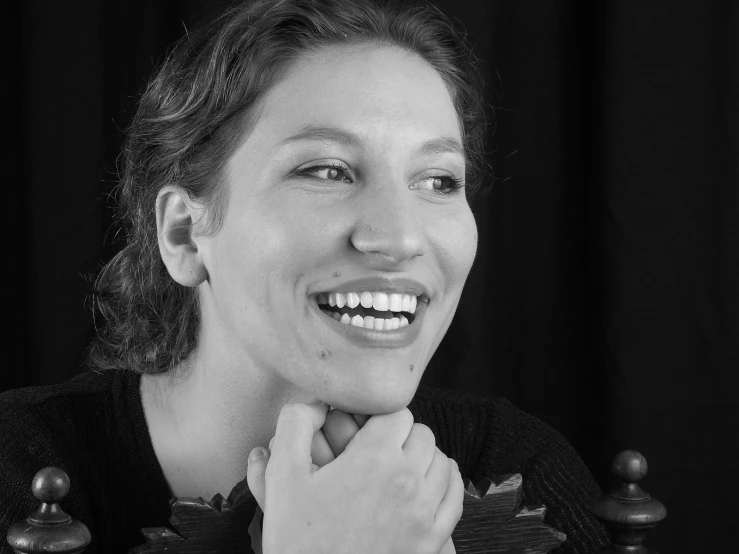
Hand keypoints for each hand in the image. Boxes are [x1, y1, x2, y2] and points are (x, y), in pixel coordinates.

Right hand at [247, 402, 462, 553]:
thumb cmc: (300, 540)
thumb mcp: (282, 478)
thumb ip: (294, 426)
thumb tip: (316, 402)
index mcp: (374, 458)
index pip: (397, 412)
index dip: (379, 418)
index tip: (365, 431)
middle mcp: (407, 479)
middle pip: (421, 434)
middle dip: (400, 436)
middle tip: (377, 450)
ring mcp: (425, 510)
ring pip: (441, 460)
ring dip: (422, 457)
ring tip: (399, 467)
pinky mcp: (433, 538)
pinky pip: (455, 495)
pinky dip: (445, 482)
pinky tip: (427, 484)